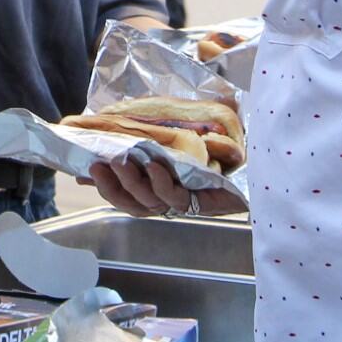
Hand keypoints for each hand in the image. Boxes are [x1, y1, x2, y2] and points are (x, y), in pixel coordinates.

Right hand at [87, 145, 245, 218]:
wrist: (254, 155)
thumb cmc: (210, 144)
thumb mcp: (167, 137)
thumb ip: (136, 143)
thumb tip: (100, 146)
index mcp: (157, 189)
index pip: (122, 196)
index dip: (104, 186)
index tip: (86, 170)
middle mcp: (169, 200)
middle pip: (132, 203)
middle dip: (112, 186)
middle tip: (99, 164)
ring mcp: (186, 202)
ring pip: (149, 201)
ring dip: (133, 182)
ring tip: (123, 161)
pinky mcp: (204, 201)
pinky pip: (175, 197)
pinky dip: (161, 182)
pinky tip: (155, 165)